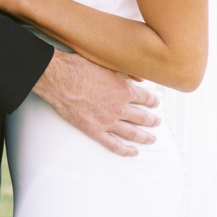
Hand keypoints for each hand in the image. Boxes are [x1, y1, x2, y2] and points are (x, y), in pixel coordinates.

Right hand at [33, 48, 158, 156]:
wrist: (59, 80)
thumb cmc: (79, 69)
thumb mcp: (107, 64)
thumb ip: (126, 72)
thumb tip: (140, 78)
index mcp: (124, 91)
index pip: (146, 98)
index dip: (153, 101)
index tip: (155, 103)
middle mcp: (119, 108)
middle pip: (142, 117)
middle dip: (152, 120)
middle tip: (156, 121)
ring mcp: (107, 121)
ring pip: (132, 133)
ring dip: (144, 136)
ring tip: (151, 138)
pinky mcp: (94, 131)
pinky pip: (113, 145)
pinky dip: (125, 150)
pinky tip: (133, 152)